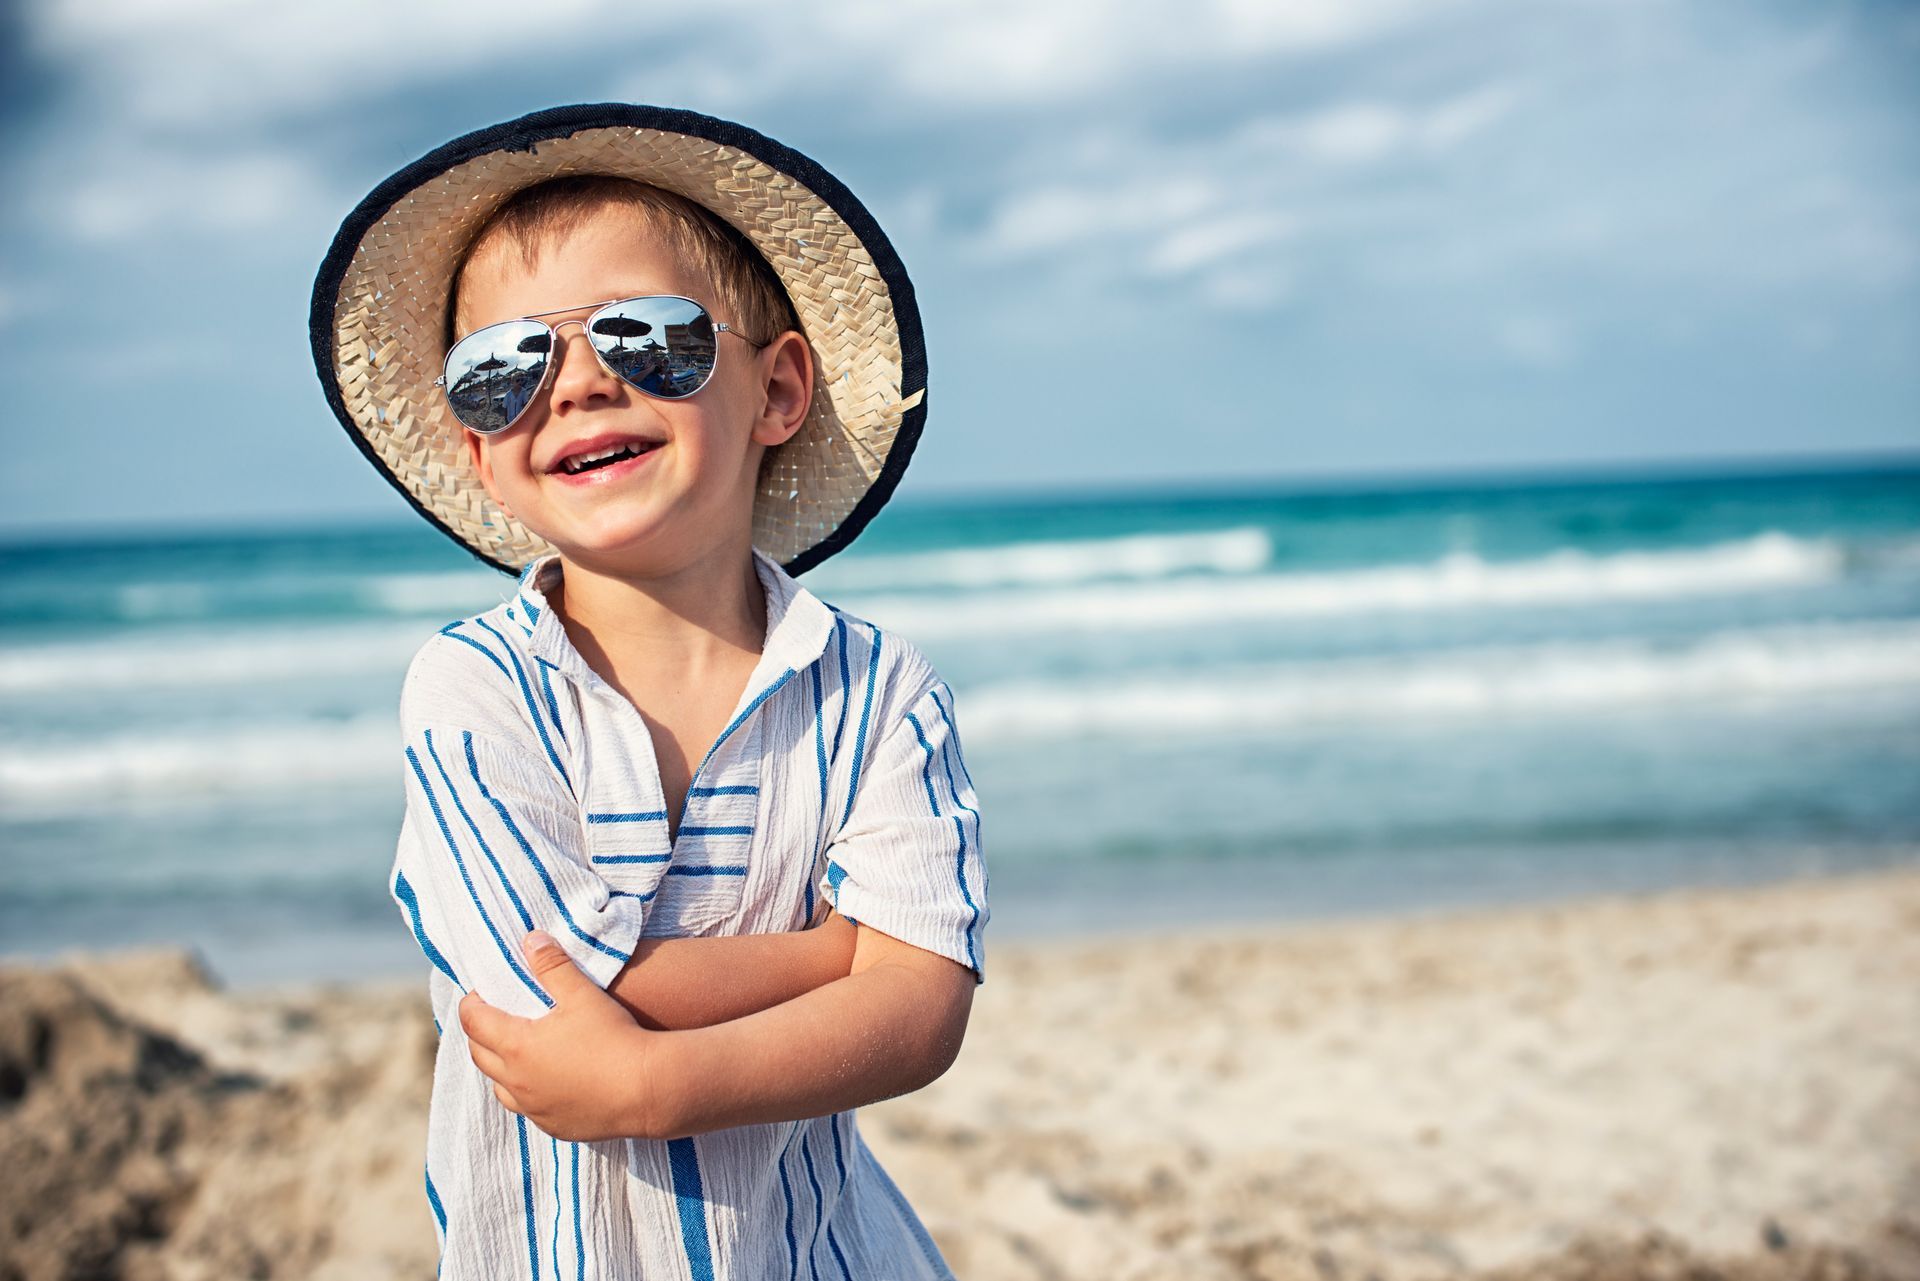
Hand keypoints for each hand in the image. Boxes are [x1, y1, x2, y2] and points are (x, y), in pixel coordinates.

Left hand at [459, 930, 666, 1141]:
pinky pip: (526, 1109)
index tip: (482, 991)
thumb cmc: (614, 1038)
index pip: (473, 1021)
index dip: (472, 1003)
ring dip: (500, 1066)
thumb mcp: (582, 994)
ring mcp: (534, 1109)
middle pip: (479, 1054)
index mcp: (517, 1046)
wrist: (648, 1090)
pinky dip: (525, 1092)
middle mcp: (517, 1082)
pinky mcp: (554, 1127)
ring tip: (518, 1049)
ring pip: (499, 1087)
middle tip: (495, 1015)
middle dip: (480, 1032)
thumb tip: (531, 940)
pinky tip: (546, 1080)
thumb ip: (553, 965)